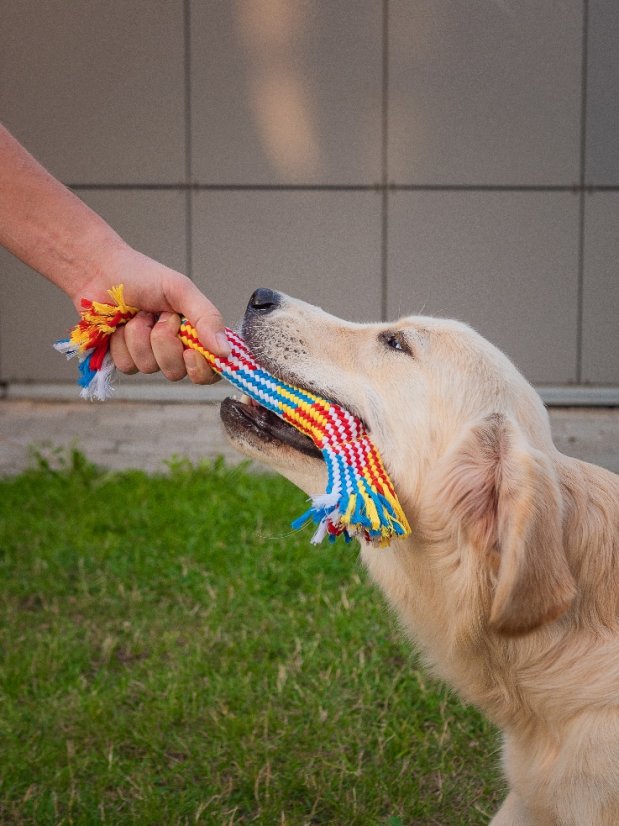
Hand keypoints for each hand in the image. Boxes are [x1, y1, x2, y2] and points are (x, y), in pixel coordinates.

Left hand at [76, 245, 229, 384]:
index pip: (210, 369)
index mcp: (194, 333)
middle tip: (159, 318)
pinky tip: (119, 325)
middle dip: (165, 345)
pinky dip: (122, 343)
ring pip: (149, 368)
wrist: (99, 271)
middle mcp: (174, 349)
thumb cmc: (141, 275)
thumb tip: (226, 351)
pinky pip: (127, 366)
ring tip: (135, 315)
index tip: (191, 351)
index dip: (203, 368)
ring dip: (140, 339)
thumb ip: (207, 318)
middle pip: (177, 372)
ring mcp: (148, 355)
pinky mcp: (124, 358)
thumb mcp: (181, 290)